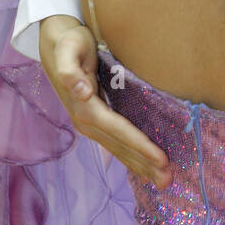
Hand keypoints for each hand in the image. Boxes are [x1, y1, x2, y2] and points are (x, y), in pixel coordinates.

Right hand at [39, 16, 172, 188]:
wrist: (56, 44)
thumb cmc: (70, 43)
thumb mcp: (69, 49)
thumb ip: (70, 70)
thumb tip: (81, 91)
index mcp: (84, 107)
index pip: (117, 130)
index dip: (139, 145)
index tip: (161, 157)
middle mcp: (86, 121)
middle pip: (120, 146)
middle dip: (144, 163)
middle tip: (168, 180)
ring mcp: (90, 124)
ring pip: (118, 150)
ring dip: (140, 166)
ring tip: (163, 181)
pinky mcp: (96, 122)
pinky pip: (116, 144)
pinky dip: (132, 157)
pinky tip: (146, 167)